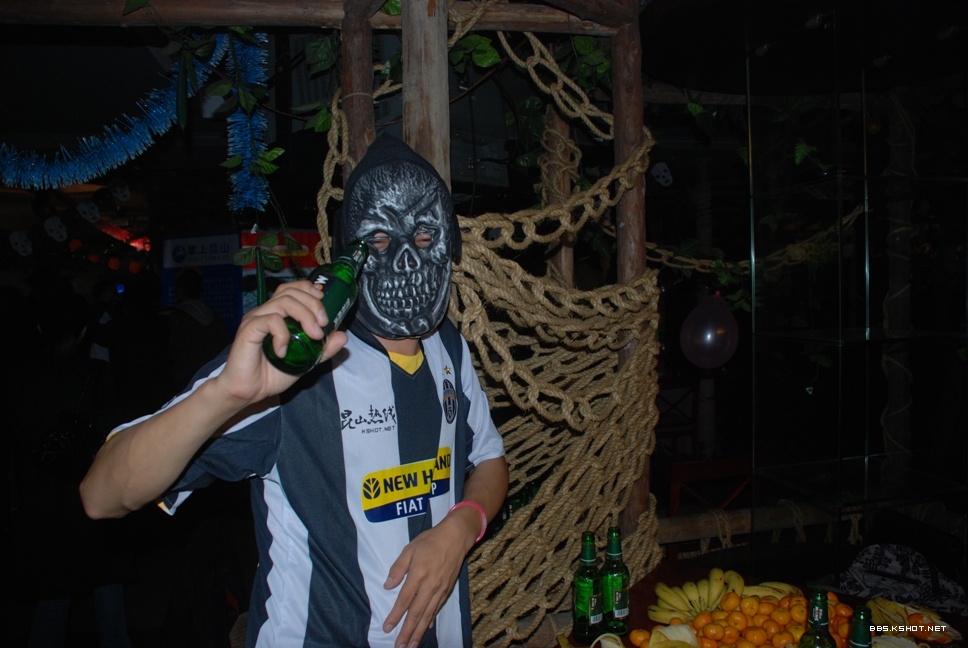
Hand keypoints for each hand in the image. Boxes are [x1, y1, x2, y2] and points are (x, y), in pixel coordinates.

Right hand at [214, 280, 347, 404]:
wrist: (248, 392)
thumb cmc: (271, 375)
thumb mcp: (305, 362)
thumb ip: (323, 349)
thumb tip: (343, 336)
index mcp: (277, 314)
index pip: (292, 289)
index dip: (309, 290)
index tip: (323, 303)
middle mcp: (265, 312)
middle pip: (291, 292)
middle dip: (313, 305)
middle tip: (323, 325)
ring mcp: (256, 319)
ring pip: (283, 302)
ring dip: (304, 316)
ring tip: (313, 336)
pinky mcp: (248, 330)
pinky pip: (270, 320)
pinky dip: (283, 334)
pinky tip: (284, 351)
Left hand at [382, 514, 476, 647]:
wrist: (456, 536)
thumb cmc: (430, 540)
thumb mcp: (410, 549)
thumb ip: (398, 568)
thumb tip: (388, 586)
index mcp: (418, 574)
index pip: (405, 600)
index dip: (396, 615)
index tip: (387, 628)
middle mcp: (430, 585)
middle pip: (417, 613)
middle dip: (408, 632)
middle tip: (400, 646)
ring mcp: (441, 589)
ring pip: (428, 615)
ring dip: (419, 631)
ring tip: (412, 645)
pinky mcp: (448, 589)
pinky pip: (438, 608)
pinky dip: (431, 620)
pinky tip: (425, 629)